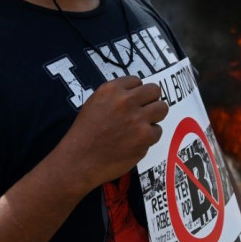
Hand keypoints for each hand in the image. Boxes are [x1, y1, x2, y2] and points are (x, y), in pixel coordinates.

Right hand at [54, 76, 167, 190]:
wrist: (78, 161)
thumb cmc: (84, 134)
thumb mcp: (95, 103)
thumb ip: (116, 96)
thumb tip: (137, 94)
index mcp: (111, 90)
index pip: (137, 81)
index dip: (136, 93)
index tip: (132, 102)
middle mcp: (126, 101)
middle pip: (155, 90)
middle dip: (151, 101)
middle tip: (143, 112)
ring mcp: (137, 118)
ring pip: (162, 108)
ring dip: (154, 116)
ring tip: (142, 125)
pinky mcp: (145, 136)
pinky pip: (158, 131)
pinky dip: (150, 137)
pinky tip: (135, 142)